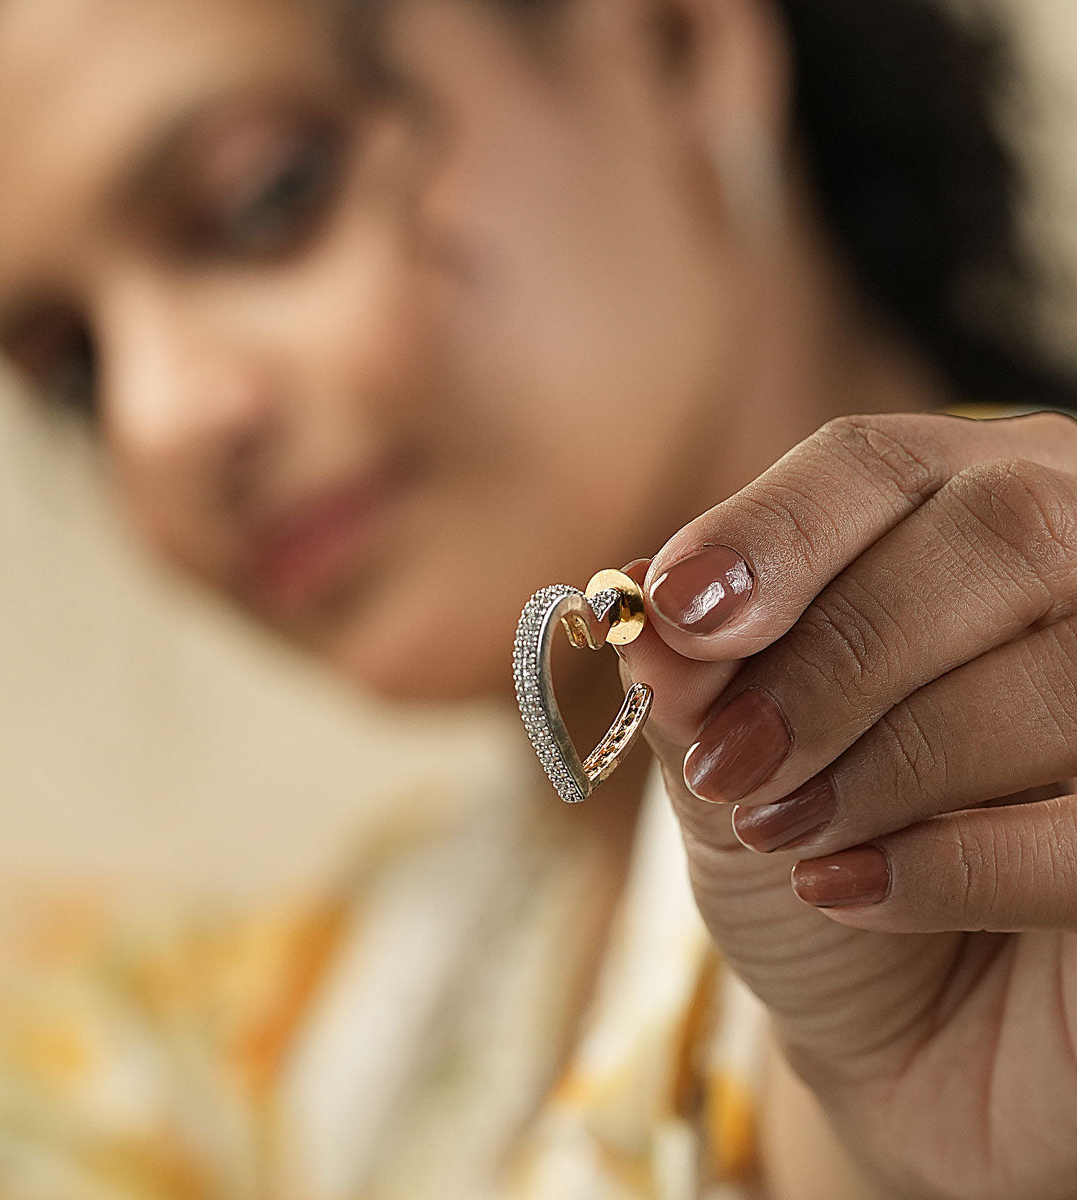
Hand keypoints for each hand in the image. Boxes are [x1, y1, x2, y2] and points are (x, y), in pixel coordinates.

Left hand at [618, 411, 1076, 1199]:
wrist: (902, 1036)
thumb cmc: (816, 863)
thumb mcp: (722, 764)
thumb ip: (694, 683)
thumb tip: (636, 611)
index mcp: (964, 517)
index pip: (883, 464)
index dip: (776, 529)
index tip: (677, 611)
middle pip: (1002, 531)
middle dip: (837, 656)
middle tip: (731, 763)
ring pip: (1056, 671)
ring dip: (885, 762)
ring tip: (785, 832)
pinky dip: (954, 864)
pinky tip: (855, 891)